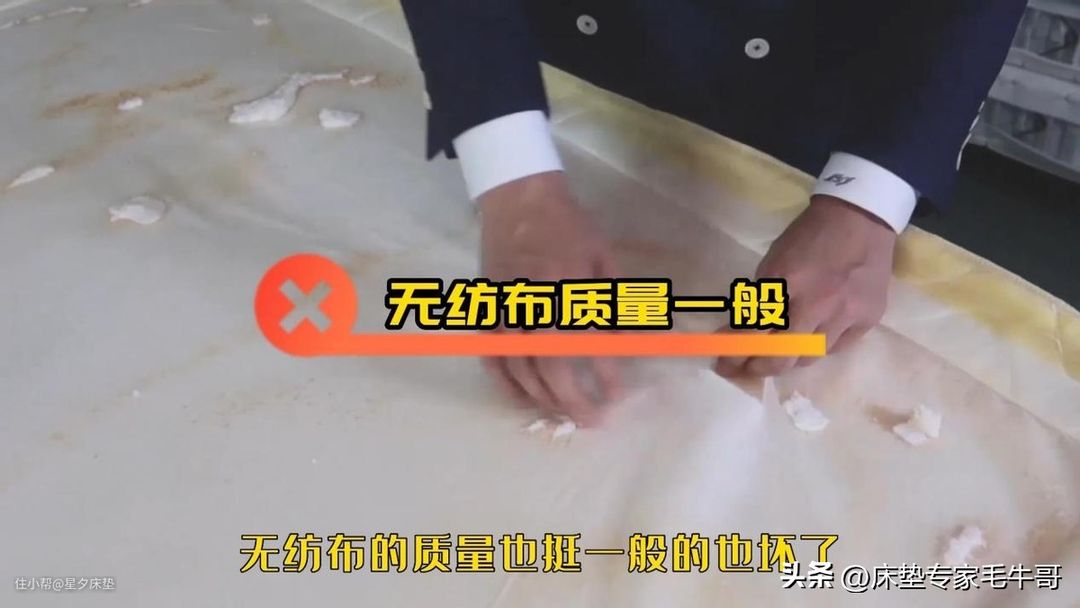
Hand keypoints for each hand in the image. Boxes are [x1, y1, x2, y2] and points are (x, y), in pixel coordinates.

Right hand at [478, 171, 621, 425]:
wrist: (518, 200)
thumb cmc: (568, 227)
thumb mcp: (603, 258)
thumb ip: (616, 302)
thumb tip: (636, 343)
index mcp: (567, 289)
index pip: (587, 345)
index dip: (604, 375)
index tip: (618, 395)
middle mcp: (534, 305)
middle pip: (550, 368)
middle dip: (573, 400)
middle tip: (593, 420)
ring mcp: (506, 311)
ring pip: (521, 369)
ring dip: (543, 397)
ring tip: (564, 413)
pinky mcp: (488, 312)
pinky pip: (493, 357)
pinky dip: (506, 383)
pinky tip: (524, 398)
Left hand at [714, 194, 895, 376]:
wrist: (860, 217)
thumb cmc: (808, 237)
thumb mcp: (774, 261)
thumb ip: (762, 297)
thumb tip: (744, 330)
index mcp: (786, 281)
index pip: (753, 329)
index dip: (734, 350)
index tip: (723, 361)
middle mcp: (818, 303)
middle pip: (782, 355)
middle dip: (758, 367)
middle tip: (746, 369)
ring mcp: (847, 313)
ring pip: (810, 357)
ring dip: (789, 359)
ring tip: (777, 356)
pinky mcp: (869, 318)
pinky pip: (838, 348)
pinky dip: (819, 347)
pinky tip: (811, 340)